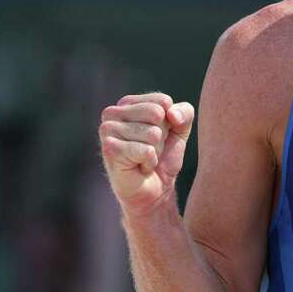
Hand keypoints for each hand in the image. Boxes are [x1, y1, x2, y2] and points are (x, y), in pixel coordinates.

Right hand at [99, 92, 195, 216]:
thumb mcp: (180, 129)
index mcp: (127, 103)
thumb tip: (171, 114)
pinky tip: (139, 167)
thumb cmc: (163, 157)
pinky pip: (146, 150)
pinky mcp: (109, 149)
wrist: (155, 190)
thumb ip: (184, 113)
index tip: (158, 136)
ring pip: (152, 133)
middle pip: (157, 114)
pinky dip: (149, 162)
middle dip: (161, 136)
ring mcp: (107, 130)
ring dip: (154, 151)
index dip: (169, 122)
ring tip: (143, 159)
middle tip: (150, 149)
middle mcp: (112, 113)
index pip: (163, 101)